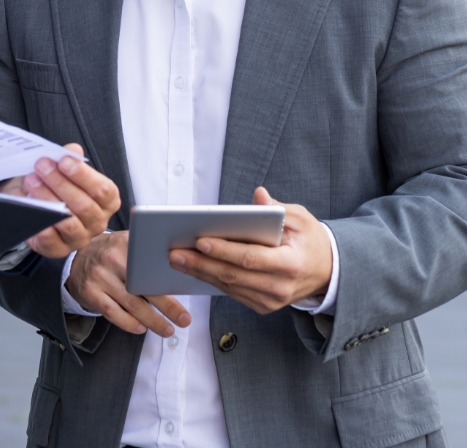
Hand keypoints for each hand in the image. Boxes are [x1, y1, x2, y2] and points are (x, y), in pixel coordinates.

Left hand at [0, 144, 120, 257]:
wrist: (37, 201)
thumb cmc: (57, 184)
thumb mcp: (64, 167)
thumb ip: (71, 158)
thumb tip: (73, 151)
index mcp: (106, 200)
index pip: (102, 190)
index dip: (83, 175)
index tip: (64, 161)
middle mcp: (97, 221)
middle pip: (83, 205)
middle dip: (60, 183)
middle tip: (41, 166)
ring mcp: (79, 238)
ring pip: (68, 223)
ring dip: (48, 200)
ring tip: (32, 182)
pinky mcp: (59, 249)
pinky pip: (52, 241)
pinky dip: (41, 225)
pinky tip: (32, 208)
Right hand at [66, 232, 190, 336]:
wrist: (76, 258)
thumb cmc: (110, 253)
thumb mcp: (125, 243)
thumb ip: (145, 252)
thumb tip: (178, 271)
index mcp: (125, 242)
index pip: (150, 262)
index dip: (167, 278)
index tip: (185, 289)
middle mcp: (111, 258)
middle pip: (144, 286)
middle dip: (168, 306)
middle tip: (184, 319)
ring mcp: (99, 276)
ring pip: (131, 303)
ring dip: (152, 320)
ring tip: (168, 330)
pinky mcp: (89, 292)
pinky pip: (113, 313)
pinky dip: (129, 323)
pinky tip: (142, 328)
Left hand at [168, 187, 331, 313]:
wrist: (326, 272)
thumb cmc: (309, 240)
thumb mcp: (301, 218)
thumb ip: (277, 208)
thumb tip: (258, 196)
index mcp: (290, 264)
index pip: (251, 258)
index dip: (224, 251)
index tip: (200, 241)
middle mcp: (279, 287)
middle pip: (233, 275)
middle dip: (201, 263)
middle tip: (174, 252)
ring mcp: (270, 301)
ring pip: (228, 286)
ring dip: (199, 272)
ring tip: (175, 258)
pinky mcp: (262, 305)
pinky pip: (231, 292)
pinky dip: (210, 280)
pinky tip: (192, 268)